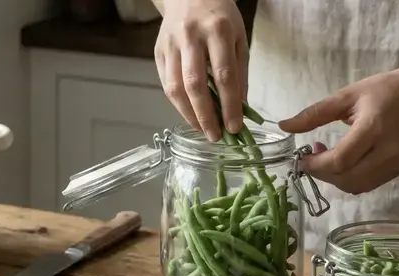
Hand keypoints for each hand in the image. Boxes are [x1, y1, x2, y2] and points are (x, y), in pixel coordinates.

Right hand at [154, 0, 246, 141]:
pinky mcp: (158, 51)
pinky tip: (190, 113)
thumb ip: (240, 72)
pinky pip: (165, 83)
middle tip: (215, 136)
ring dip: (189, 114)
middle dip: (206, 115)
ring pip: (175, 87)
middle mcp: (191, 36)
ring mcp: (170, 44)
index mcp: (218, 30)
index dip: (229, 105)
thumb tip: (239, 107)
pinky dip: (178, 103)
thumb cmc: (219, 17)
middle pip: (195, 84)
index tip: (235, 127)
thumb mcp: (239, 38)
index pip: (224, 75)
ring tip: (202, 129)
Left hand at [278, 68, 398, 194]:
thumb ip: (314, 113)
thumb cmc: (385, 91)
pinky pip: (366, 186)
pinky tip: (343, 163)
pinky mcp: (396, 171)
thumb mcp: (347, 95)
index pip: (340, 160)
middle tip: (312, 157)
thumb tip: (285, 127)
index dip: (316, 164)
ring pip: (356, 187)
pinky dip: (348, 180)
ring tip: (326, 158)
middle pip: (346, 179)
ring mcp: (394, 165)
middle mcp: (386, 152)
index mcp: (373, 128)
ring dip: (334, 179)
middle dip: (322, 174)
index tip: (302, 156)